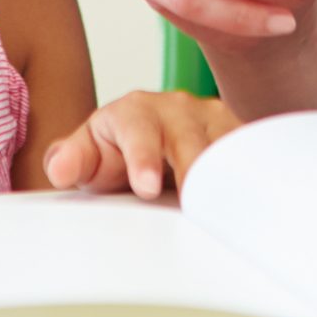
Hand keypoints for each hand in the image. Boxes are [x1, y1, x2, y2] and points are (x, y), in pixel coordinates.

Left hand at [44, 92, 240, 199]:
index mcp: (135, 111)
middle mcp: (178, 109)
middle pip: (189, 137)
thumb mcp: (88, 157)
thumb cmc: (117, 152)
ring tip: (227, 207)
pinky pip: (250, 151)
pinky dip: (253, 172)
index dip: (143, 158)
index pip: (139, 130)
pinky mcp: (238, 136)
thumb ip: (71, 161)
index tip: (146, 187)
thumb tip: (61, 168)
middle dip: (192, 168)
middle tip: (193, 202)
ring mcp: (212, 120)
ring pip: (225, 143)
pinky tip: (255, 197)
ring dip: (226, 172)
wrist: (147, 146)